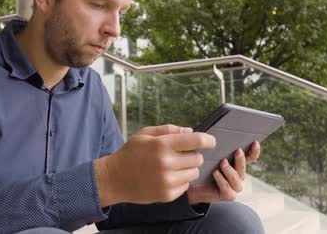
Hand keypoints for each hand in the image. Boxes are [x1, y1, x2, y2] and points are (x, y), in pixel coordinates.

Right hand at [94, 124, 215, 206]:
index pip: (196, 140)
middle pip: (197, 158)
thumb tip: (191, 131)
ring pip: (194, 172)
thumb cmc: (131, 153)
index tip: (211, 141)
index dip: (208, 140)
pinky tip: (167, 177)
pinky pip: (186, 185)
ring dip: (188, 168)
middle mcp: (166, 163)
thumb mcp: (145, 134)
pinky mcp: (167, 194)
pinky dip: (181, 181)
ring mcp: (167, 180)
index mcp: (162, 145)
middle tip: (180, 155)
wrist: (115, 178)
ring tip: (173, 166)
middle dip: (193, 155)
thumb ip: (169, 130)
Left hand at [186, 141, 260, 204]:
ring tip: (222, 162)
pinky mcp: (228, 195)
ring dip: (230, 170)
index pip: (250, 158)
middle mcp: (239, 176)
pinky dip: (221, 180)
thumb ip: (217, 147)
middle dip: (241, 159)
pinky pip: (227, 188)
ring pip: (236, 179)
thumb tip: (215, 134)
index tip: (255, 142)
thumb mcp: (211, 155)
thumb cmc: (203, 168)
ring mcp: (235, 187)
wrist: (194, 185)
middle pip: (243, 168)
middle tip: (237, 151)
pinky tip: (215, 173)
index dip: (254, 151)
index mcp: (238, 165)